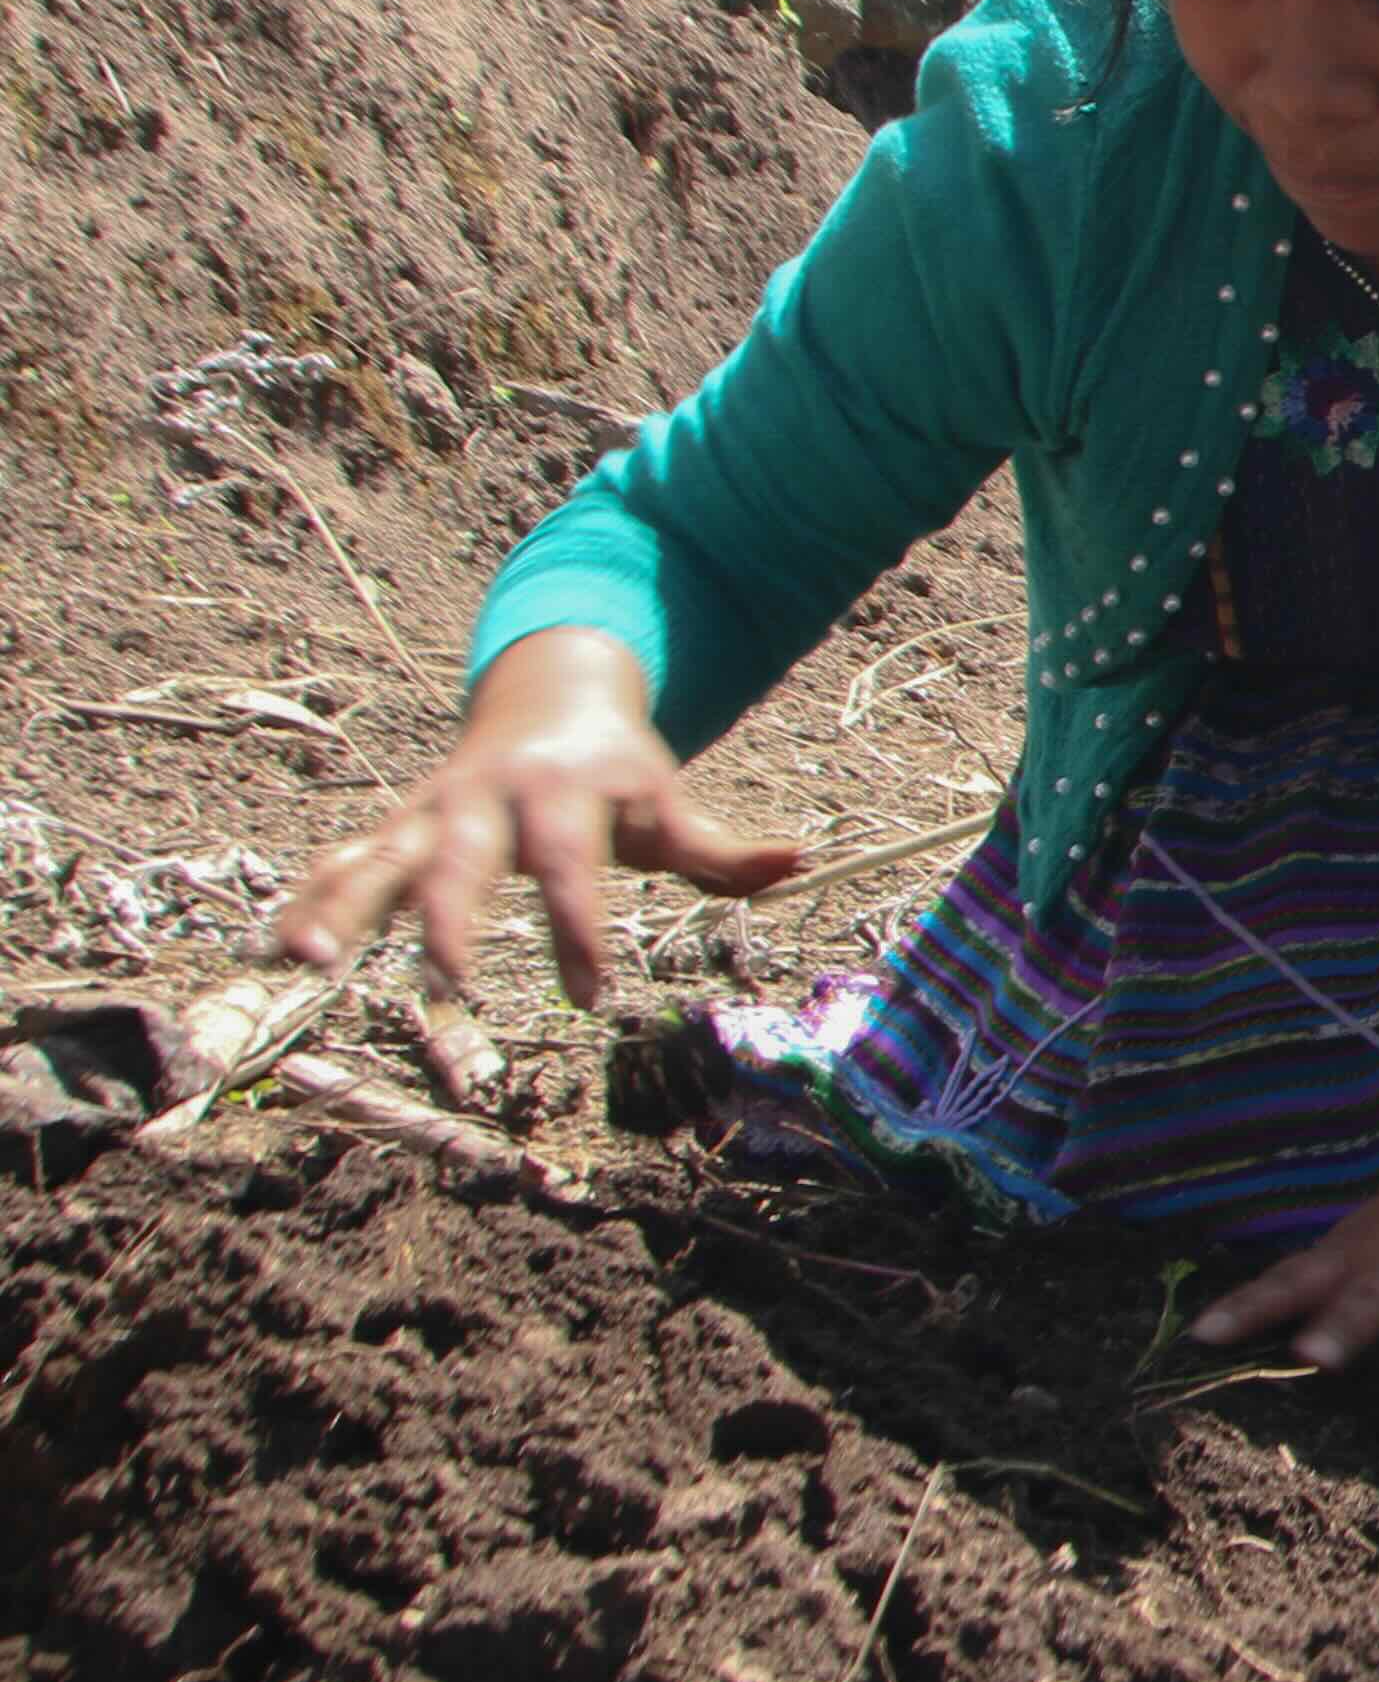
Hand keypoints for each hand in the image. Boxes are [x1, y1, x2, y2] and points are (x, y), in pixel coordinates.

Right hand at [267, 626, 799, 1005]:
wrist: (551, 690)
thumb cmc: (616, 769)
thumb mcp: (666, 799)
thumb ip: (723, 848)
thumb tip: (798, 862)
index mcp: (560, 795)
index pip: (570, 869)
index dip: (579, 927)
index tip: (590, 992)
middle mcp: (485, 801)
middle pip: (461, 862)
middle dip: (451, 918)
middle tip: (449, 980)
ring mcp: (431, 813)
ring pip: (377, 857)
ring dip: (340, 905)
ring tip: (304, 961)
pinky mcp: (397, 827)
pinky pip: (343, 861)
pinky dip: (310, 898)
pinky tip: (277, 947)